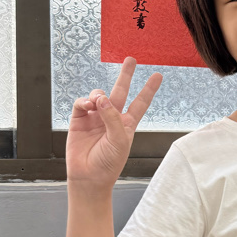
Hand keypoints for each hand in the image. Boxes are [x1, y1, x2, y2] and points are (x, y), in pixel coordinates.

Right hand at [66, 57, 162, 187]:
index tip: (157, 75)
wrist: (89, 177)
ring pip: (99, 95)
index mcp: (127, 123)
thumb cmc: (109, 163)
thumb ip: (112, 117)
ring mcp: (95, 118)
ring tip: (98, 102)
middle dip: (125, 75)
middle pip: (120, 91)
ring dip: (99, 94)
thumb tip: (101, 98)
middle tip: (131, 59)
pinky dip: (85, 101)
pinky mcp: (80, 120)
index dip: (148, 89)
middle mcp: (112, 118)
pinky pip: (82, 103)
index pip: (140, 102)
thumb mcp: (119, 140)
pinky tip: (88, 105)